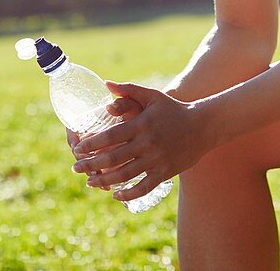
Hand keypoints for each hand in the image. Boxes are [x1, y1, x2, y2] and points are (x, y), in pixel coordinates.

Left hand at [70, 80, 214, 202]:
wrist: (203, 125)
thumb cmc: (173, 109)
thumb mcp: (152, 96)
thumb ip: (129, 90)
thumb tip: (106, 84)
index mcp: (142, 124)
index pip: (109, 136)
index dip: (90, 144)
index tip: (77, 149)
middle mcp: (148, 143)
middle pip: (112, 158)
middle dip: (90, 165)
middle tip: (75, 168)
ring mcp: (156, 159)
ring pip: (124, 175)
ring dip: (103, 181)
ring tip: (90, 182)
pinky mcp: (165, 172)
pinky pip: (143, 188)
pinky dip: (128, 194)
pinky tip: (116, 195)